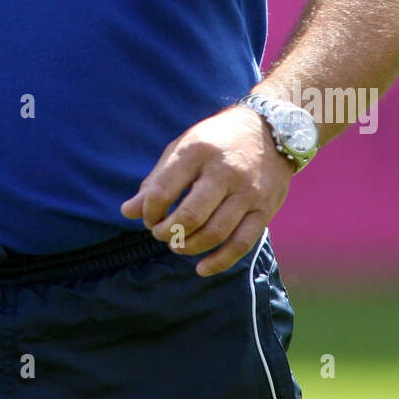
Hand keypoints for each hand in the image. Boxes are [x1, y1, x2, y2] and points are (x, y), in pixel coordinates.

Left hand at [120, 106, 295, 276]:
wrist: (270, 131)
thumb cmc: (215, 142)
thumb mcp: (182, 149)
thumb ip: (156, 181)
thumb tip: (128, 212)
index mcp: (197, 150)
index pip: (163, 191)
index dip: (149, 212)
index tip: (149, 216)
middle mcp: (224, 171)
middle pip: (190, 216)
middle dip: (168, 232)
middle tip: (161, 233)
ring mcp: (248, 191)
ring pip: (215, 233)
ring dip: (188, 247)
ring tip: (177, 244)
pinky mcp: (265, 209)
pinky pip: (241, 244)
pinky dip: (219, 262)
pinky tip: (201, 268)